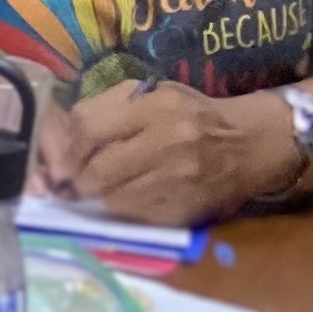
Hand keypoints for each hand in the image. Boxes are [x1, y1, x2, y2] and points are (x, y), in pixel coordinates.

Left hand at [41, 81, 296, 221]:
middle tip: (79, 180)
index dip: (69, 148)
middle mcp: (169, 140)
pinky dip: (125, 209)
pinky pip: (133, 216)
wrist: (248, 145)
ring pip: (112, 198)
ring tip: (110, 185)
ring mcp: (177, 179)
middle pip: (97, 170)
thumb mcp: (156, 95)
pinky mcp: (182, 210)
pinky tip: (136, 195)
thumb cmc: (192, 116)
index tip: (67, 157)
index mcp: (158, 104)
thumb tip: (63, 142)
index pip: (88, 127)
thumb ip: (109, 109)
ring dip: (102, 195)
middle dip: (80, 179)